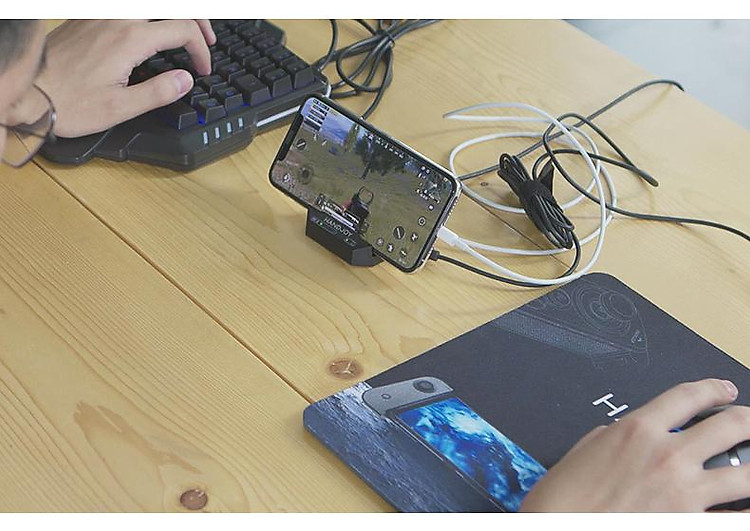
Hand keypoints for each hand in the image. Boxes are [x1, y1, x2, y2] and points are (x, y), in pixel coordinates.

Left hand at [36, 20, 216, 137]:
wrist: (28, 95)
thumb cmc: (69, 104)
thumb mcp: (121, 108)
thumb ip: (159, 92)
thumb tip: (186, 79)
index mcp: (130, 40)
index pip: (182, 30)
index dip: (200, 50)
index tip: (203, 69)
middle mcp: (116, 20)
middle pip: (169, 7)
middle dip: (195, 20)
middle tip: (206, 40)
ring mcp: (100, 16)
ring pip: (146, 5)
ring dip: (170, 15)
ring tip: (181, 30)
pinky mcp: (87, 20)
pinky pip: (124, 9)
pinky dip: (145, 16)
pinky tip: (147, 30)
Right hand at [521, 379, 749, 511]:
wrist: (558, 529)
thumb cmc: (562, 499)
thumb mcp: (585, 451)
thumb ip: (618, 437)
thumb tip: (637, 436)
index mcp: (637, 430)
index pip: (688, 396)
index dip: (713, 389)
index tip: (725, 390)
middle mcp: (667, 456)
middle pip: (729, 426)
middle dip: (747, 420)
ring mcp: (685, 493)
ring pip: (747, 474)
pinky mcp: (691, 525)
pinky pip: (735, 518)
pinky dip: (744, 512)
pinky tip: (746, 508)